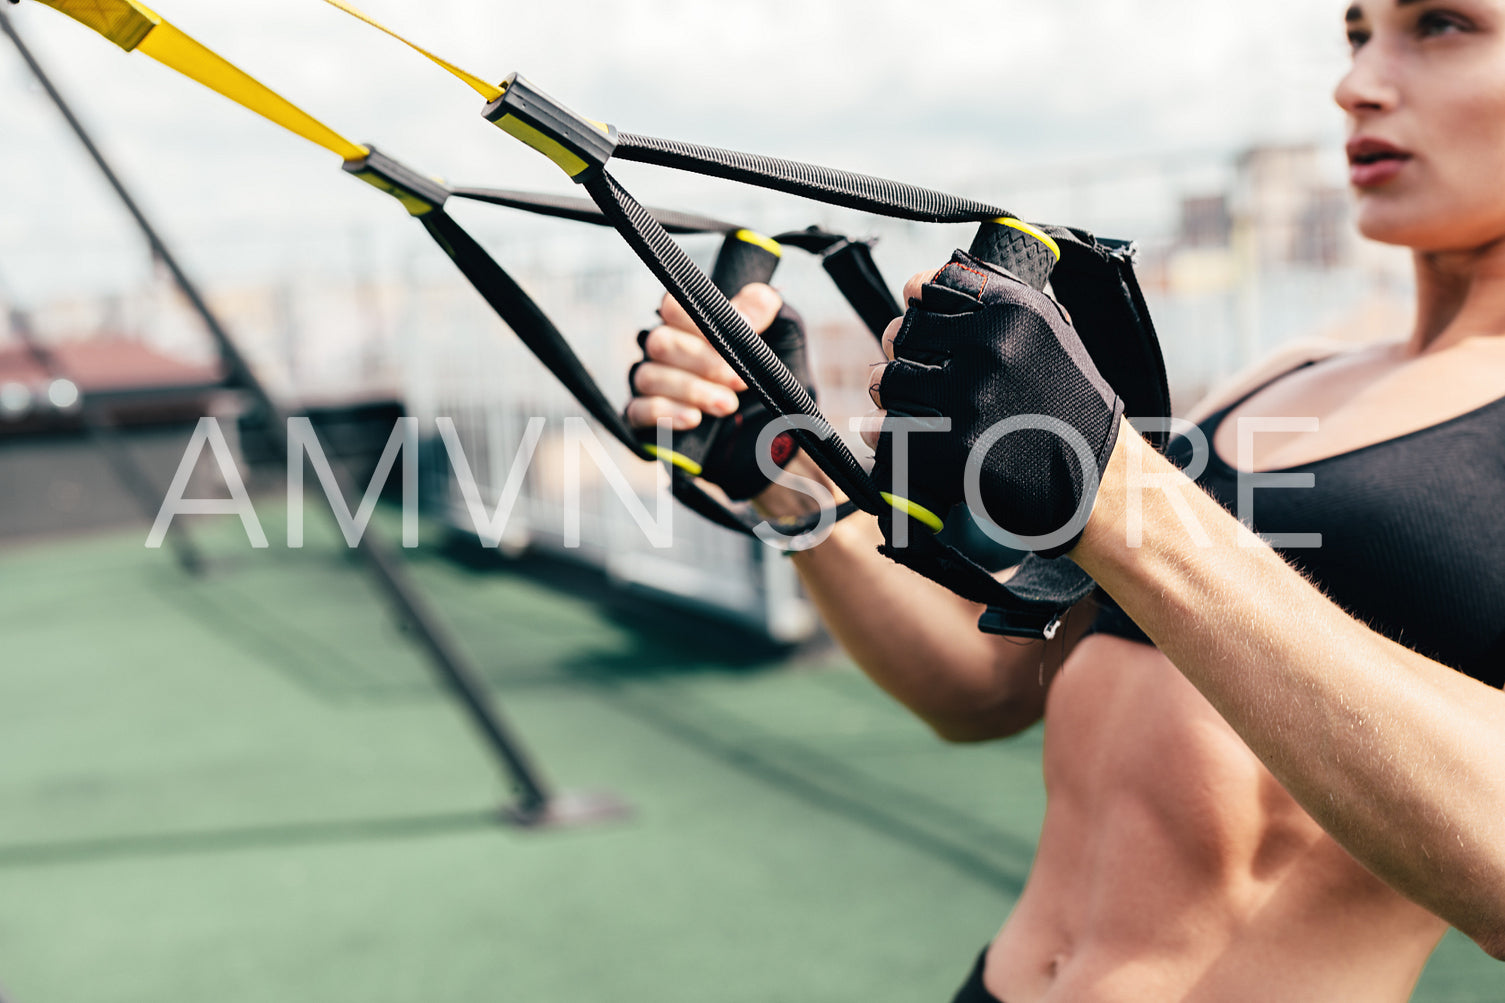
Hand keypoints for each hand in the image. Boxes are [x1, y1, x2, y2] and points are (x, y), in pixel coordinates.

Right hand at [627, 284, 814, 500]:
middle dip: (703, 362)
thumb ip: (762, 309)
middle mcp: (665, 352)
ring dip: (691, 390)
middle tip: (739, 381)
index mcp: (689, 324)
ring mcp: (653, 385)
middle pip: (660, 343)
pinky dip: (666, 413)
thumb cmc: (771, 376)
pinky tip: (694, 419)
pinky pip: (638, 410)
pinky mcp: (646, 420)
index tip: (738, 338)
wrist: (775, 434)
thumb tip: (748, 307)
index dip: (700, 322)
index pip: (673, 307)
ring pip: (649, 376)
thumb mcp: (780, 336)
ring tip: (727, 406)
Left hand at [865, 250, 1123, 556]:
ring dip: (889, 391)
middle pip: (905, 332)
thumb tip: (922, 288)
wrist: (1099, 477)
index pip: (933, 286)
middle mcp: (990, 346)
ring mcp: (970, 397)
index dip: (919, 301)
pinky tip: (891, 434)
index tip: (918, 311)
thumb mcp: (1050, 334)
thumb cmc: (1072, 405)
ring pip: (890, 380)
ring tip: (901, 401)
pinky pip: (889, 430)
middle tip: (908, 366)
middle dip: (900, 348)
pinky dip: (882, 432)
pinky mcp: (953, 447)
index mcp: (1013, 309)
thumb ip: (998, 309)